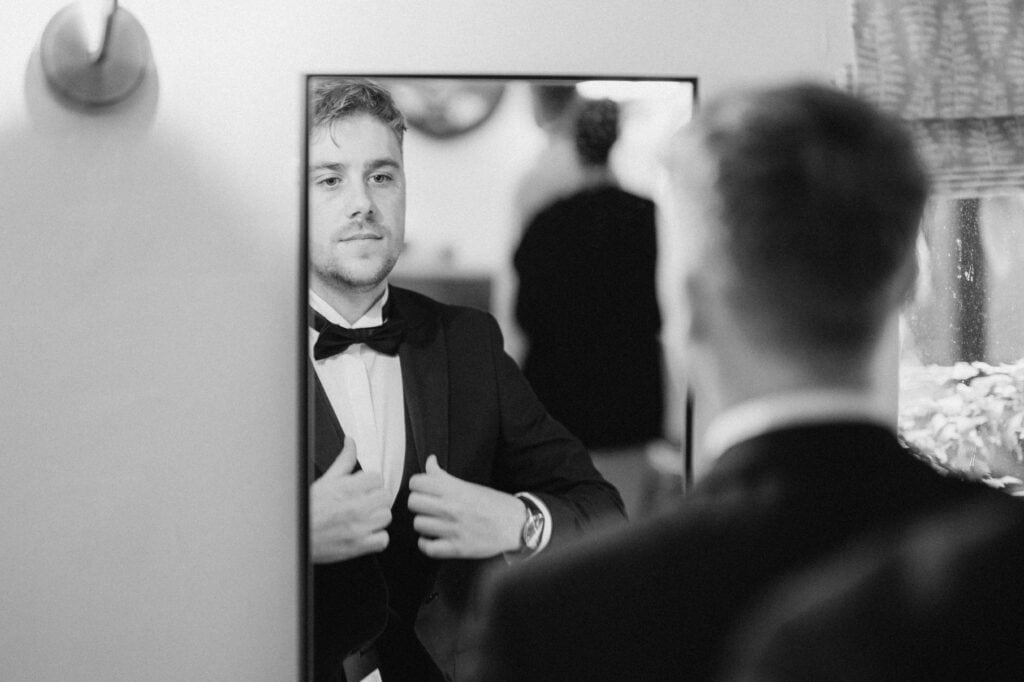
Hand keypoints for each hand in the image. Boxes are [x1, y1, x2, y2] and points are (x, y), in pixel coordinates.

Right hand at [310, 438, 391, 562]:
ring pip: (386, 516)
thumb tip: (351, 441)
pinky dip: (377, 538)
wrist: (295, 534)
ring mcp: (358, 527)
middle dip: (375, 498)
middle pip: (385, 496)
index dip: (371, 483)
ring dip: (377, 517)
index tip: (364, 488)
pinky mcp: (358, 546)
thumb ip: (344, 460)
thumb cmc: (307, 509)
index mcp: (347, 488)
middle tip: (364, 502)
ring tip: (364, 518)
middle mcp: (356, 507)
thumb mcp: (326, 480)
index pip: (377, 478)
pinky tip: (365, 533)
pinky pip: (383, 539)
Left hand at [408, 455, 525, 558]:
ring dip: (423, 523)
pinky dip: (426, 544)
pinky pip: (428, 548)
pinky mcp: (457, 548)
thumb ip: (445, 476)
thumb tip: (430, 460)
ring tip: (432, 522)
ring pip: (418, 524)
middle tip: (427, 505)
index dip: (417, 484)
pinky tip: (432, 538)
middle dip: (418, 503)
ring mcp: (454, 529)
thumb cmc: (494, 503)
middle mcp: (452, 508)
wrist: (517, 525)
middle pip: (413, 503)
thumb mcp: (470, 485)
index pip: (417, 482)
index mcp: (455, 489)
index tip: (423, 488)